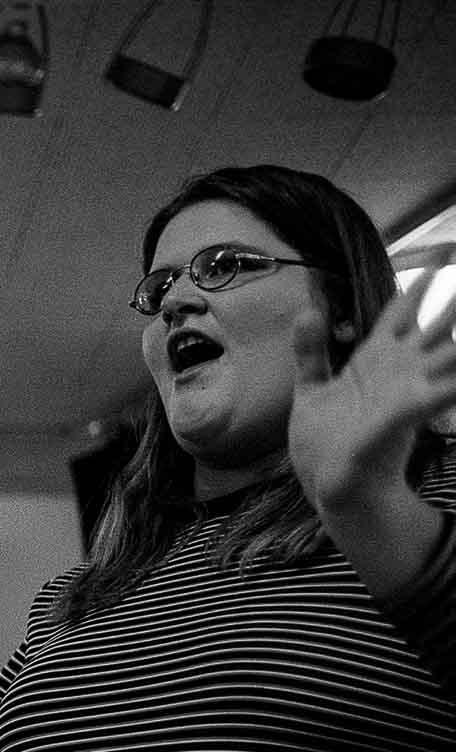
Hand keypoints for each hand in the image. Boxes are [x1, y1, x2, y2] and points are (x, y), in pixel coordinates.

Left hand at [288, 246, 455, 507]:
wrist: (330, 489)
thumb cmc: (326, 442)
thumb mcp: (312, 391)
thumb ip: (312, 353)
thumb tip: (310, 311)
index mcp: (373, 363)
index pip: (400, 317)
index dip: (416, 291)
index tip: (436, 262)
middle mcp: (395, 375)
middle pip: (432, 331)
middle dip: (451, 309)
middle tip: (455, 267)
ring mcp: (401, 398)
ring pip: (443, 360)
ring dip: (454, 347)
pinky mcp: (397, 423)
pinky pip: (429, 400)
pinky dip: (445, 389)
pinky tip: (448, 385)